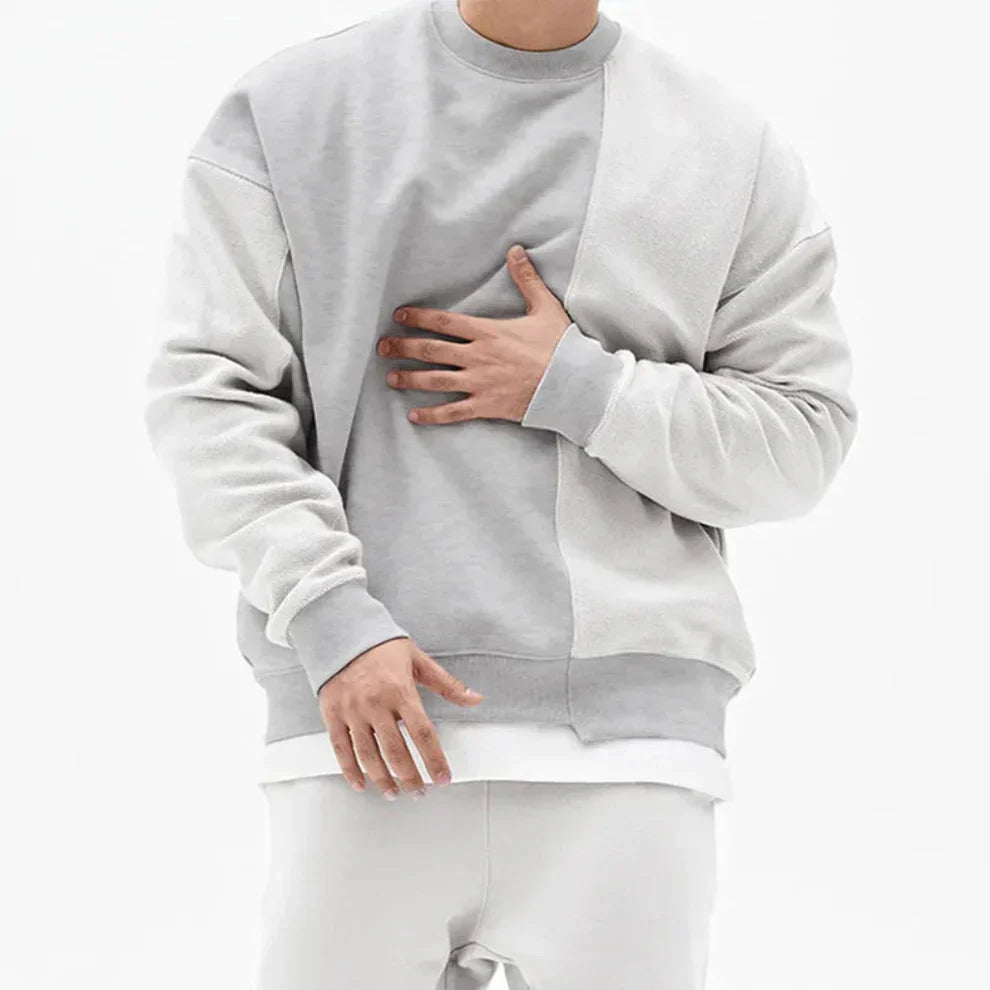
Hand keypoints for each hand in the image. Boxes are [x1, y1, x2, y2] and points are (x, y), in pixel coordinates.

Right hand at [317, 636, 483, 799]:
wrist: (343, 632)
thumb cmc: (383, 647)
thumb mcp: (419, 660)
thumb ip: (447, 684)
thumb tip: (475, 698)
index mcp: (400, 691)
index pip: (423, 733)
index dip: (434, 760)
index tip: (443, 778)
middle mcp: (376, 704)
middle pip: (396, 751)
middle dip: (410, 777)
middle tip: (419, 792)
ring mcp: (352, 711)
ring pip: (368, 755)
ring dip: (382, 779)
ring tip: (394, 793)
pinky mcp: (332, 714)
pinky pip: (340, 749)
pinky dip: (350, 771)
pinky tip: (361, 784)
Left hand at [378, 245, 571, 424]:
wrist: (574, 384)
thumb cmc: (561, 347)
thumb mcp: (545, 308)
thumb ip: (526, 279)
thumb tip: (516, 250)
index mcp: (488, 332)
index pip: (444, 322)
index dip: (419, 318)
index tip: (399, 316)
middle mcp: (478, 357)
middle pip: (431, 351)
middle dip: (404, 347)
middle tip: (382, 346)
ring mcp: (479, 383)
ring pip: (435, 381)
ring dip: (410, 379)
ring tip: (390, 377)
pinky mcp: (486, 406)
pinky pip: (453, 412)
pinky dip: (432, 415)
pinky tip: (414, 416)